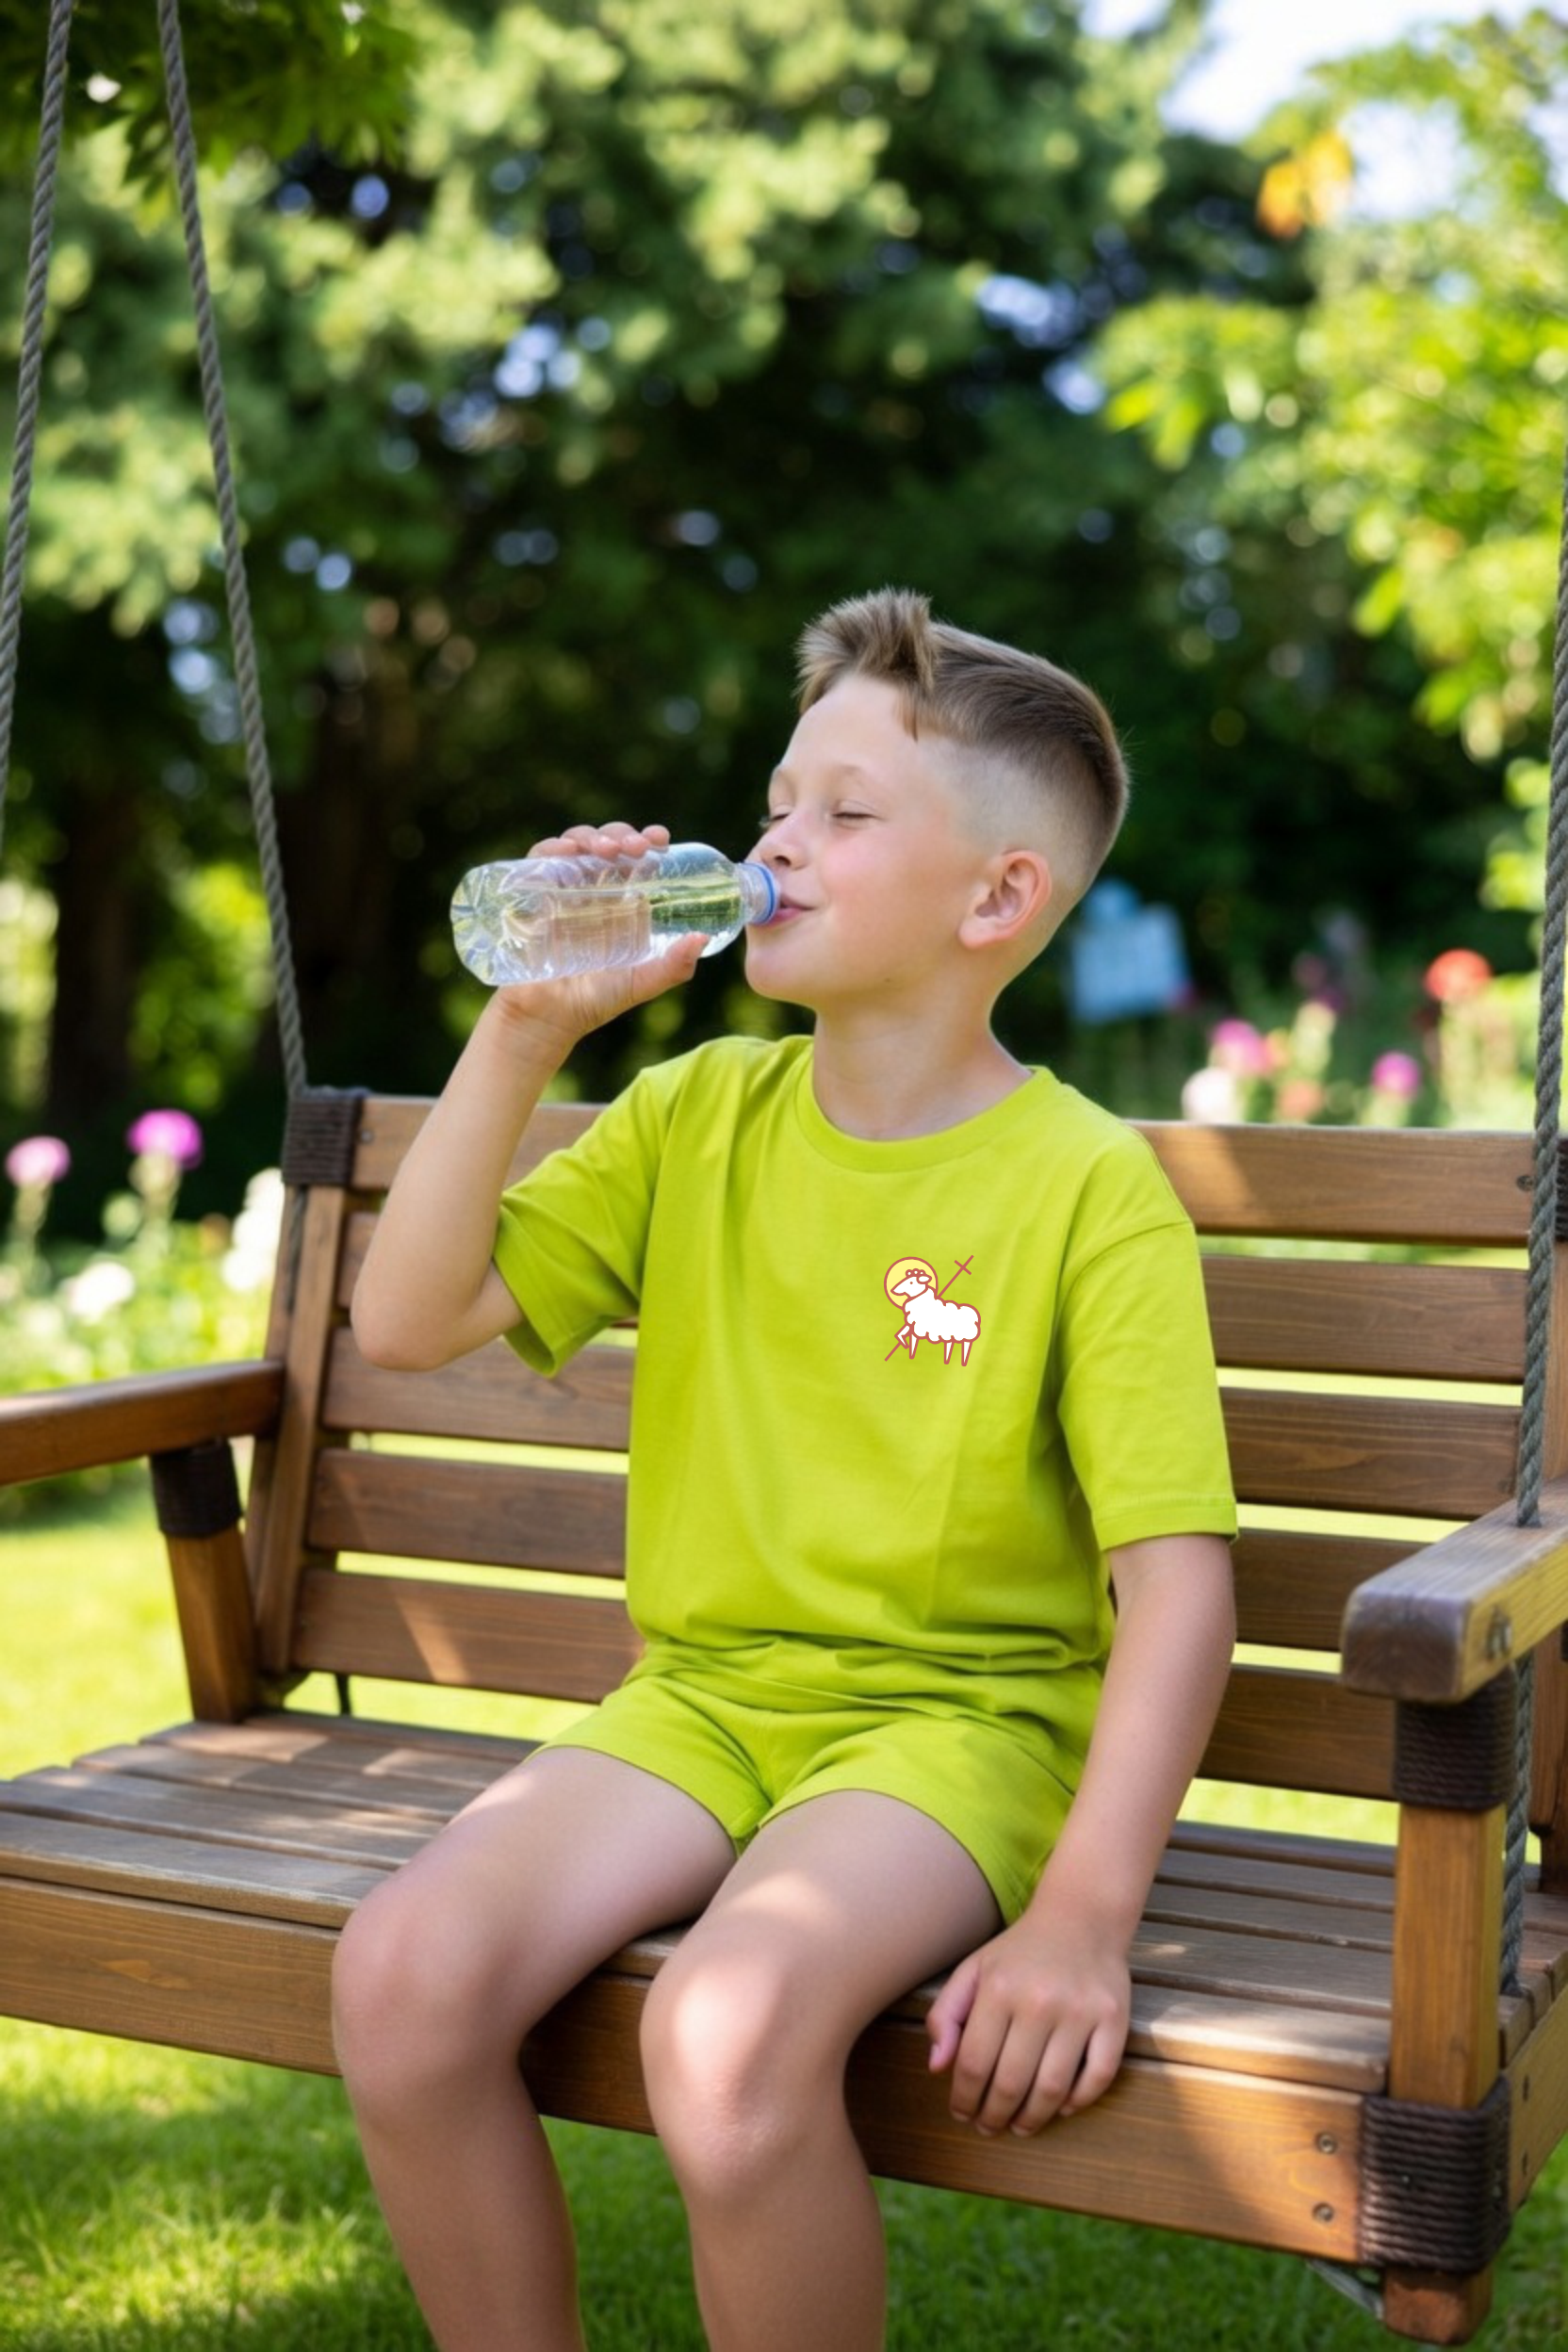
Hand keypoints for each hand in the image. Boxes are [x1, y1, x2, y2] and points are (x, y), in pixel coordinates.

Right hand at [489, 821, 703, 1049]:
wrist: (547, 1019)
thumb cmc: (594, 1002)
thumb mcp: (641, 984)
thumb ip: (673, 967)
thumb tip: (702, 938)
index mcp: (620, 901)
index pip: (634, 858)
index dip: (647, 840)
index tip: (661, 839)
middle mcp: (592, 889)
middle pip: (607, 844)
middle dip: (622, 835)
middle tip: (636, 847)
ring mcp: (561, 889)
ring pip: (575, 844)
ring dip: (592, 837)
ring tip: (607, 850)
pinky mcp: (531, 895)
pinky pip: (538, 861)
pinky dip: (552, 849)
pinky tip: (567, 852)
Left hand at [925, 1908, 1130, 2135]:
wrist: (1082, 1917)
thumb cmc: (1020, 1952)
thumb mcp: (973, 1970)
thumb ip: (946, 2015)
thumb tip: (937, 2067)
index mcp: (999, 1988)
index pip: (974, 2063)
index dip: (964, 2098)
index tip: (961, 2113)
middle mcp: (1039, 2001)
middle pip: (1011, 2083)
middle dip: (994, 2116)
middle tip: (988, 2127)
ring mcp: (1080, 2012)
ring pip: (1053, 2089)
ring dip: (1033, 2119)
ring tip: (1020, 2127)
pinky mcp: (1114, 2019)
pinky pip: (1098, 2077)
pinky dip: (1079, 2101)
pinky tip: (1062, 2107)